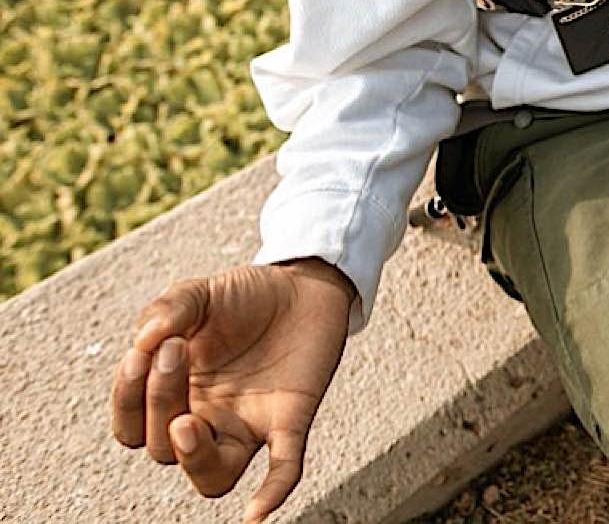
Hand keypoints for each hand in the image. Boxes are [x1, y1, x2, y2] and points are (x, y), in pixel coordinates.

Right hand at [110, 259, 354, 522]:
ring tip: (187, 421)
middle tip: (177, 349)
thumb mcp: (199, 294)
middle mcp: (208, 419)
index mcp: (175, 395)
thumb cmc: (246, 297)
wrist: (304, 284)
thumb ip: (168, 310)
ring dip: (194, 458)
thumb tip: (143, 341)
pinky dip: (272, 492)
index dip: (127, 400)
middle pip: (165, 447)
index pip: (132, 429)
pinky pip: (283, 468)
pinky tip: (256, 515)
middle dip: (160, 400)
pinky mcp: (290, 420)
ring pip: (213, 477)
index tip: (144, 350)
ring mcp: (248, 424)